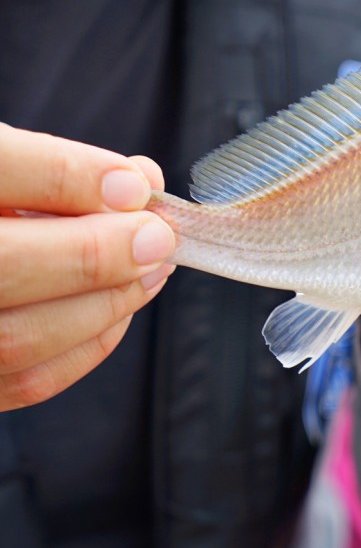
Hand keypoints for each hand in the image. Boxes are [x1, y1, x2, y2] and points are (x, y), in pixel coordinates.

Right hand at [0, 123, 175, 410]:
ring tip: (151, 267)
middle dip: (95, 252)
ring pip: (16, 337)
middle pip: (1, 265)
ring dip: (106, 301)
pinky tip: (116, 308)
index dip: (67, 175)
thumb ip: (48, 167)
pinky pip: (24, 380)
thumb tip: (138, 179)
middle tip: (158, 236)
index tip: (135, 182)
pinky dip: (87, 344)